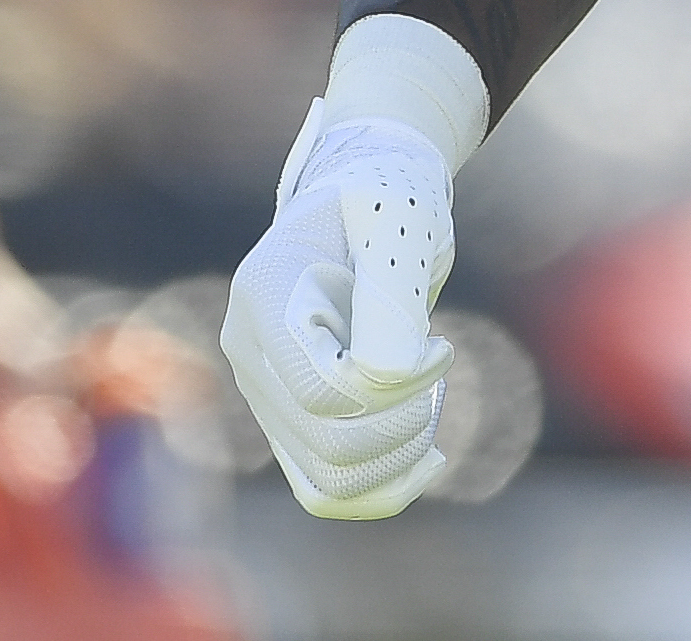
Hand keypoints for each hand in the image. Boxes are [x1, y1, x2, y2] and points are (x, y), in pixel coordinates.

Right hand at [220, 107, 462, 517]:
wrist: (368, 205)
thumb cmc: (388, 200)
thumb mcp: (401, 221)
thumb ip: (392, 299)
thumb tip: (389, 379)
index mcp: (265, 292)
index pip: (323, 389)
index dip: (396, 384)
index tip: (439, 346)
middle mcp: (251, 352)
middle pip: (330, 444)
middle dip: (406, 423)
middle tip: (438, 377)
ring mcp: (266, 392)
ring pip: (330, 481)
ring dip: (400, 459)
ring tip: (430, 405)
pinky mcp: (290, 420)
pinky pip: (327, 490)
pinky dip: (385, 486)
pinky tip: (425, 451)